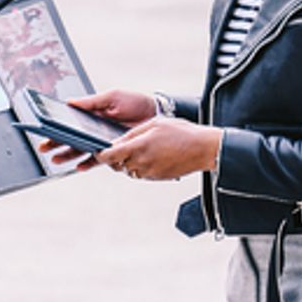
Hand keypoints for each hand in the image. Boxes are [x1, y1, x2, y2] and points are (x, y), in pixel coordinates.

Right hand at [39, 89, 157, 166]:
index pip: (69, 122)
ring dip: (68, 155)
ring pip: (81, 150)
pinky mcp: (113, 151)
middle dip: (56, 143)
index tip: (43, 129)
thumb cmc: (135, 102)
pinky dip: (88, 163)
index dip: (56, 126)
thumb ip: (91, 102)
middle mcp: (94, 130)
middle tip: (43, 147)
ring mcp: (102, 141)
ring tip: (56, 159)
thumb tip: (70, 102)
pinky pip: (98, 159)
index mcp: (91, 115)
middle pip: (71, 138)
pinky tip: (79, 166)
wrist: (156, 113)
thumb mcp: (112, 97)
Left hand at [98, 117, 221, 181]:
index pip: (108, 156)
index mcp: (138, 147)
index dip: (100, 154)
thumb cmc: (182, 133)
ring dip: (128, 162)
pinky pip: (141, 173)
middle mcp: (141, 163)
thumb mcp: (154, 124)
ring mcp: (149, 172)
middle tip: (118, 148)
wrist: (203, 149)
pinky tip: (151, 155)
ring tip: (140, 149)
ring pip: (128, 170)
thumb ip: (132, 134)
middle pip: (116, 164)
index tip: (98, 150)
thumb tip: (116, 143)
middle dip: (114, 157)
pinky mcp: (156, 177)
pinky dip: (140, 165)